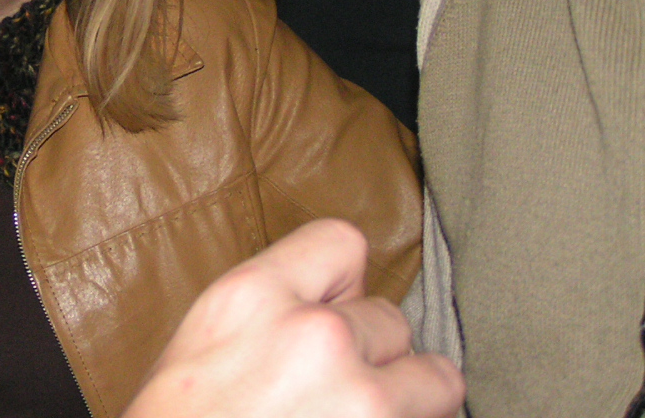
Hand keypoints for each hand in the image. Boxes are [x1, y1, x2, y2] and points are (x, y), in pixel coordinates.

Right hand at [124, 219, 463, 417]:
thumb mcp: (207, 341)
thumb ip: (271, 309)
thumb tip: (337, 306)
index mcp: (255, 296)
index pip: (342, 243)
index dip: (342, 285)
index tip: (332, 315)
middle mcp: (315, 336)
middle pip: (391, 318)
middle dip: (372, 356)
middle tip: (331, 395)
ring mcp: (363, 401)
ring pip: (437, 378)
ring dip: (409, 403)